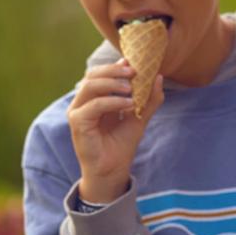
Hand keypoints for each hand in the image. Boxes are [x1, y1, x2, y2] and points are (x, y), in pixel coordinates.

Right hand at [67, 59, 163, 206]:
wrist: (113, 171)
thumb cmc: (121, 146)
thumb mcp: (139, 119)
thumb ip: (148, 100)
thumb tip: (159, 77)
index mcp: (95, 98)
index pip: (101, 74)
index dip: (115, 66)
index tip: (133, 63)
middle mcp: (84, 102)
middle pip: (93, 75)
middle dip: (114, 70)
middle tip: (134, 71)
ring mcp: (78, 110)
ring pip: (91, 85)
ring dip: (113, 83)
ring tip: (132, 88)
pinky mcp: (77, 121)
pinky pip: (94, 105)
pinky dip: (112, 101)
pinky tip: (128, 104)